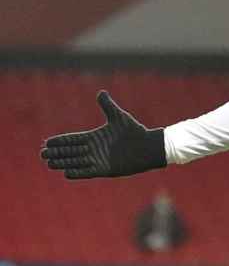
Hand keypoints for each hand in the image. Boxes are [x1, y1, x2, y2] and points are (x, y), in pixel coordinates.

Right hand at [40, 91, 165, 178]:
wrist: (149, 147)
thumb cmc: (135, 131)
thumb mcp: (119, 117)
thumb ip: (108, 106)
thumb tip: (101, 92)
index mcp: (95, 137)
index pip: (73, 139)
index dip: (60, 141)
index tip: (46, 142)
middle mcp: (94, 149)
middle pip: (71, 151)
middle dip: (57, 152)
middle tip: (42, 154)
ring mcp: (99, 160)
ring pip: (76, 162)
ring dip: (63, 162)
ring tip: (49, 163)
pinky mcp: (106, 169)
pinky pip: (88, 172)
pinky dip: (77, 172)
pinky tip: (66, 173)